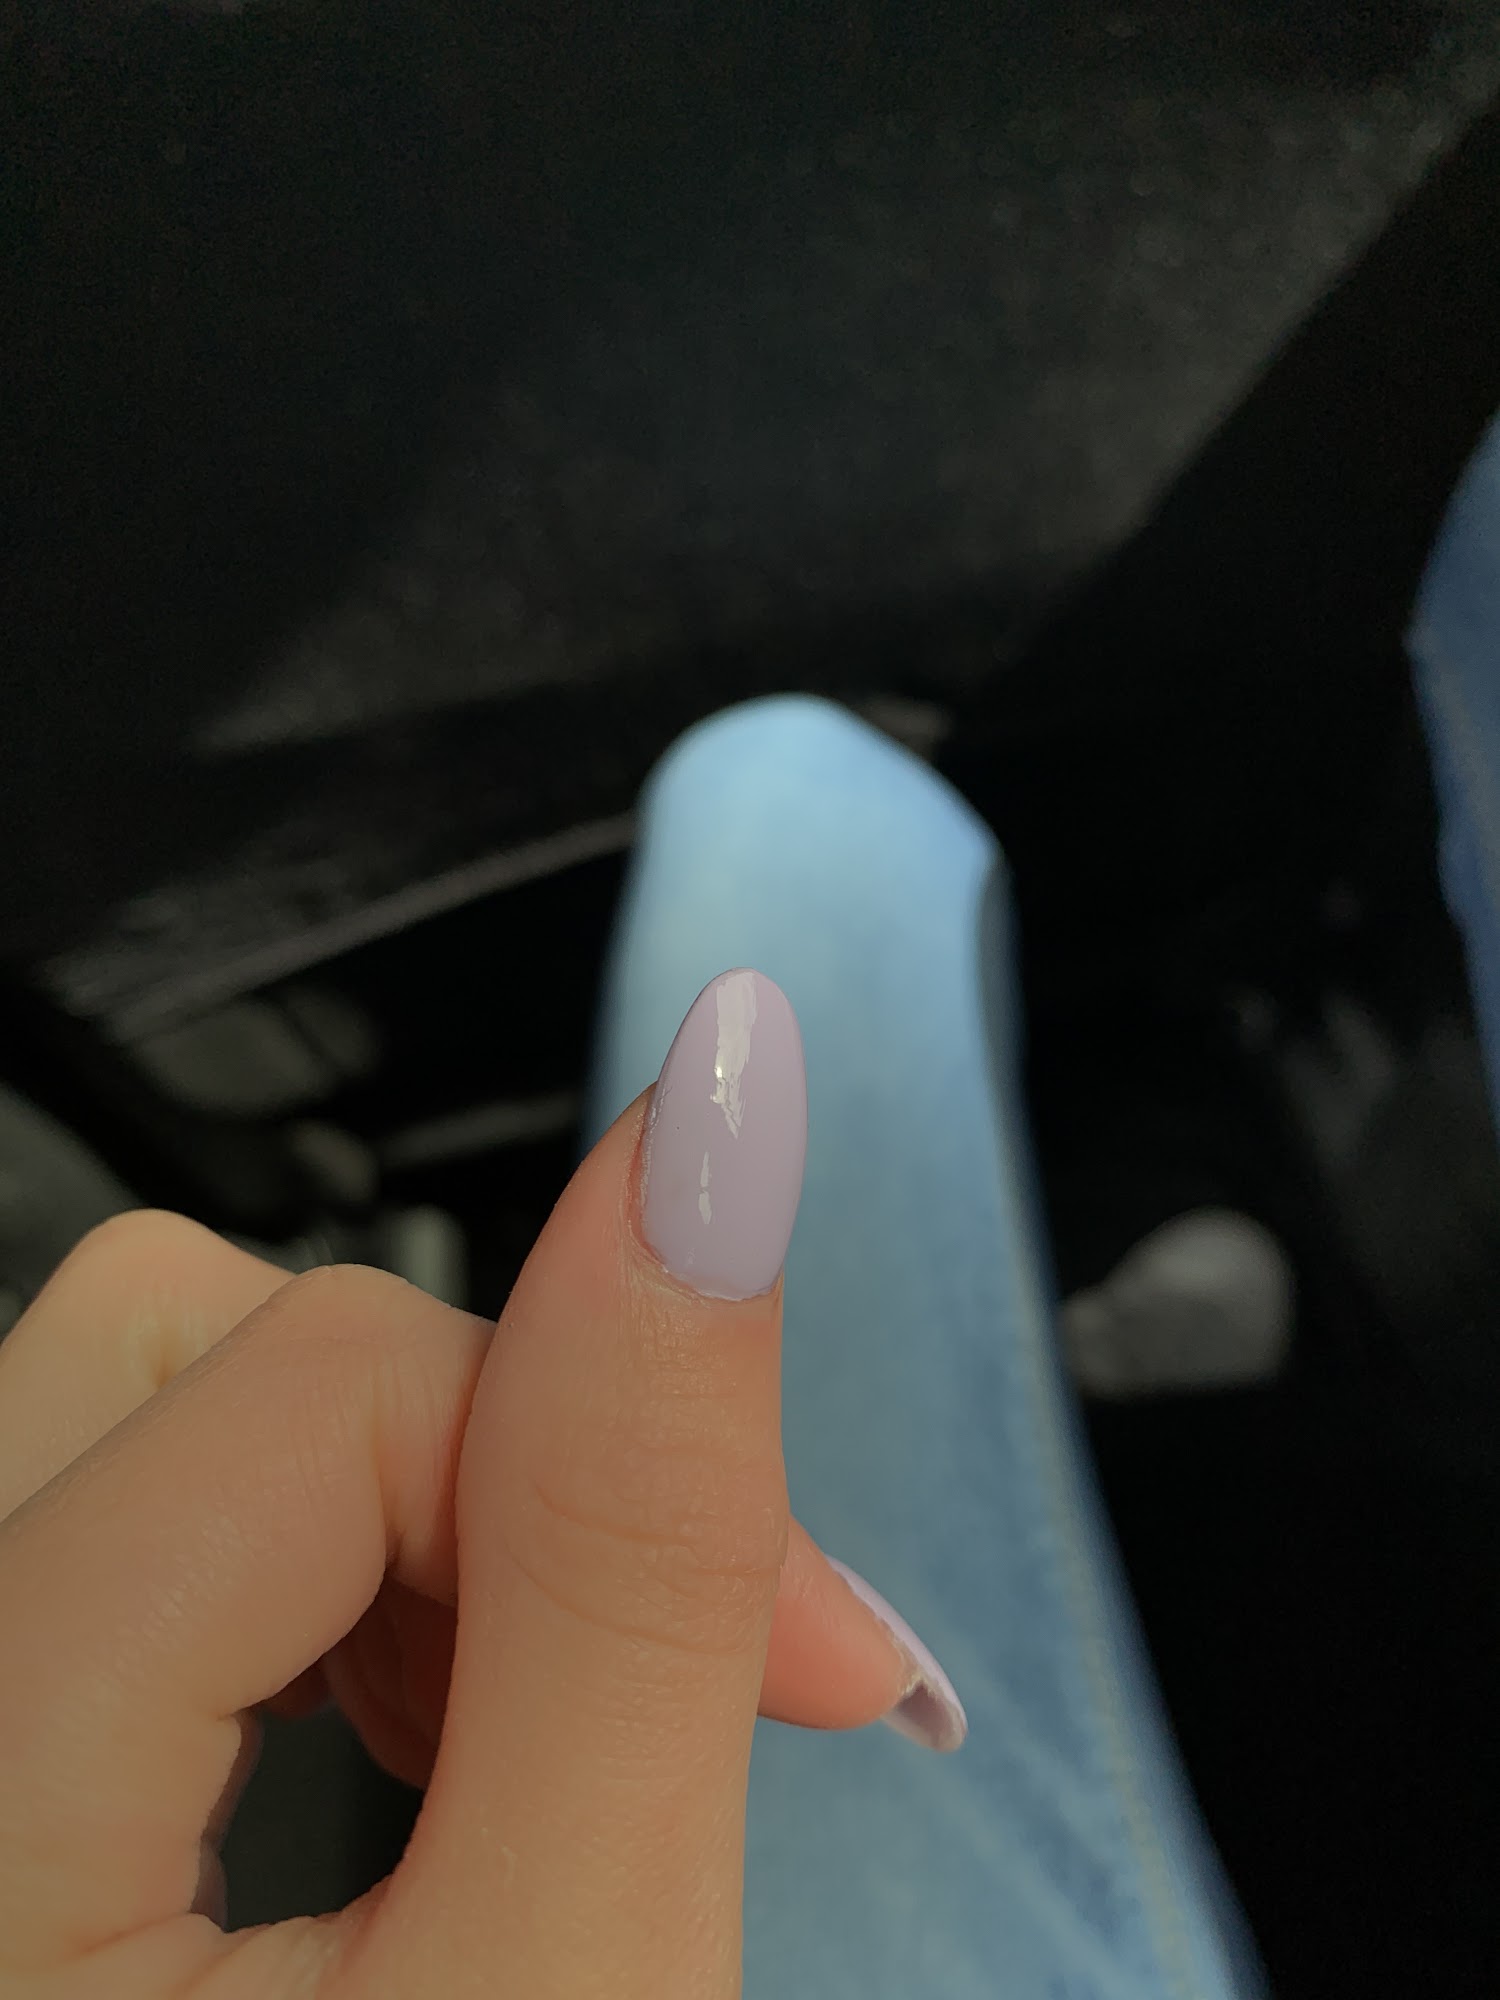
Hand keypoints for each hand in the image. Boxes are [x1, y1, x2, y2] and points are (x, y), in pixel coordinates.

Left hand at [0, 971, 961, 1997]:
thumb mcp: (571, 1986)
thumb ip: (632, 1570)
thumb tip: (712, 1133)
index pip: (323, 1381)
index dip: (619, 1482)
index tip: (831, 1668)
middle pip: (176, 1336)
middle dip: (462, 1473)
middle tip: (621, 1693)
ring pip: (140, 1405)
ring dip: (375, 1522)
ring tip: (501, 1743)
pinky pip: (103, 1516)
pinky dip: (285, 1580)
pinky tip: (379, 1744)